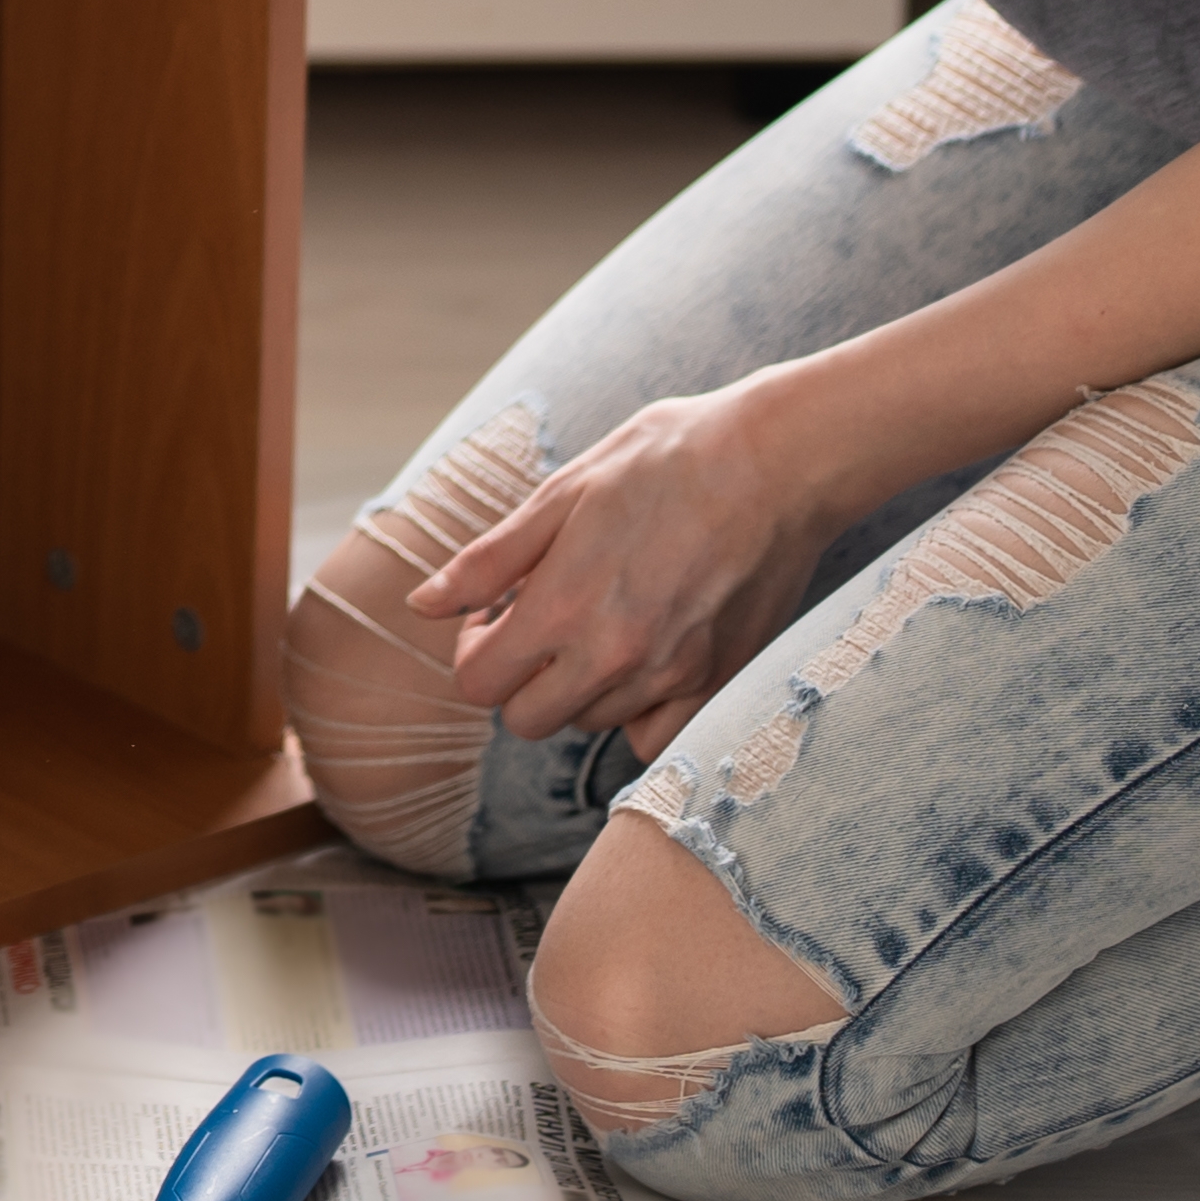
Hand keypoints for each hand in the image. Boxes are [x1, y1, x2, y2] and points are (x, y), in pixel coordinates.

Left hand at [410, 382, 859, 752]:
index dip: (474, 651)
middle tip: (540, 625)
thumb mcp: (562, 494)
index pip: (479, 684)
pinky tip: (643, 664)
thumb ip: (488, 561)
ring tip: (599, 624)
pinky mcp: (717, 682)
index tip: (495, 616)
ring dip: (576, 689)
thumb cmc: (664, 460)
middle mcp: (612, 656)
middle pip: (527, 719)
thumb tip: (421, 604)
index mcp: (562, 606)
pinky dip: (637, 714)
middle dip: (518, 678)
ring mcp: (669, 677)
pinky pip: (655, 740)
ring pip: (589, 724)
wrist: (778, 462)